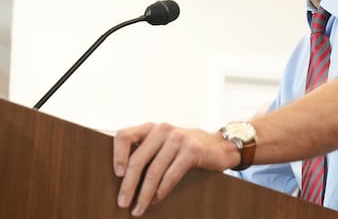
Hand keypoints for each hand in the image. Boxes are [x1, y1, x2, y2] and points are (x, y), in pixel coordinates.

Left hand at [113, 122, 238, 216]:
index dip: (117, 155)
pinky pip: (171, 174)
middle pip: (138, 159)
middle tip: (122, 203)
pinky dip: (161, 191)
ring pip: (154, 170)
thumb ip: (146, 151)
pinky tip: (156, 200)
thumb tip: (122, 178)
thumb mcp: (165, 143)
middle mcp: (163, 129)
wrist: (220, 146)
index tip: (117, 174)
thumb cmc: (185, 148)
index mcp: (152, 127)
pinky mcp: (192, 151)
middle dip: (128, 185)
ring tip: (138, 209)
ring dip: (144, 193)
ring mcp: (178, 138)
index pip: (125, 135)